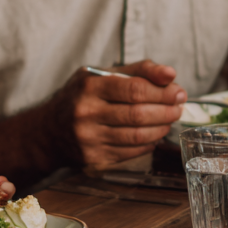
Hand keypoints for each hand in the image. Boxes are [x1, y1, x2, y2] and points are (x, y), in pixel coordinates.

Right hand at [52, 59, 186, 168]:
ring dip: (161, 128)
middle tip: (178, 107)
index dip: (162, 91)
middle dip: (166, 111)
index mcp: (89, 86)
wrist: (49, 130)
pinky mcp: (95, 157)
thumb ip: (137, 70)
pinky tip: (152, 135)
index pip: (134, 88)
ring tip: (168, 120)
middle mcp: (86, 112)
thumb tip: (170, 74)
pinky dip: (149, 143)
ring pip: (138, 136)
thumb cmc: (81, 97)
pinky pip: (132, 152)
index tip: (178, 92)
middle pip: (138, 114)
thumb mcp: (101, 74)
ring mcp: (89, 137)